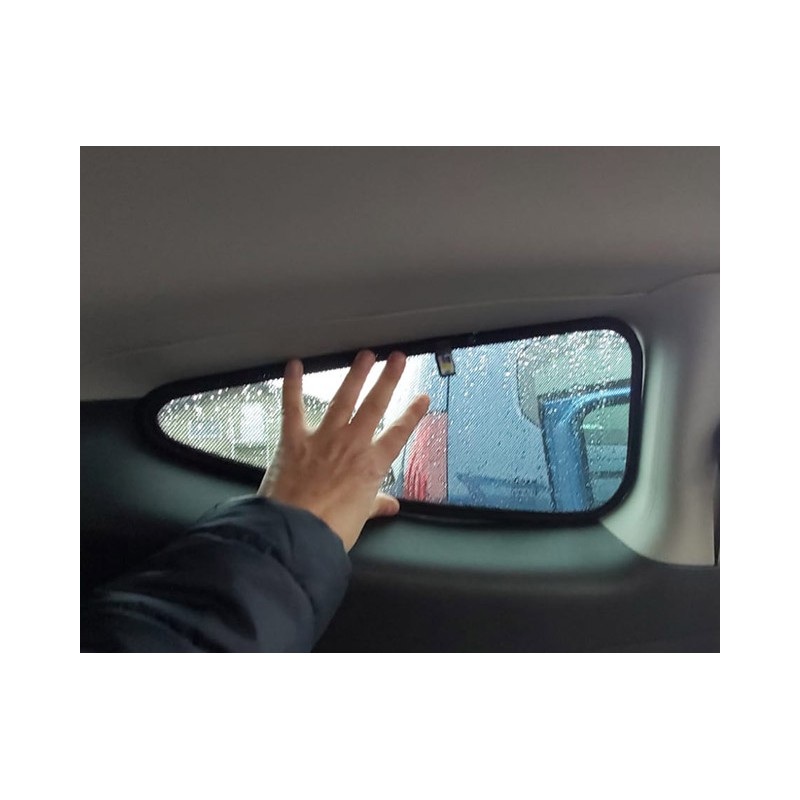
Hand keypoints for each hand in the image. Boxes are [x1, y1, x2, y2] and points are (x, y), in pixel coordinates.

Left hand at [258, 350, 429, 550]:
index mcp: (371, 465)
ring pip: (343, 398)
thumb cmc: (331, 529)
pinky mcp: (294, 440)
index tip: (422, 398)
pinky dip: (292, 385)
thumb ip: (375, 505)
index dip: (412, 414)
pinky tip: (294, 365)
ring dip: (355, 374)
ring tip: (365, 355)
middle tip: (396, 358)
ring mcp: (324, 438)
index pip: (399, 433)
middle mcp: (351, 444)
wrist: (297, 532)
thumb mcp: (360, 518)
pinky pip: (293, 407)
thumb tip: (390, 506)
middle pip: (375, 405)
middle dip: (388, 379)